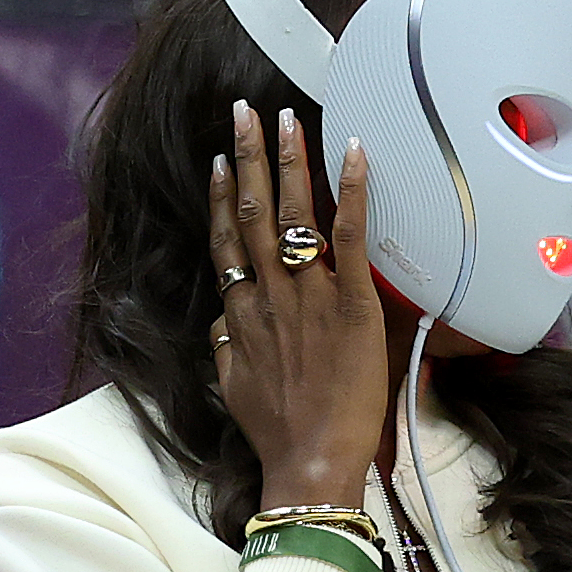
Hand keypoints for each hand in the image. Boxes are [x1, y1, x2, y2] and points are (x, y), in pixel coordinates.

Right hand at [214, 104, 391, 512]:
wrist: (310, 460)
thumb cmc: (279, 432)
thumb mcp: (233, 384)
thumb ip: (225, 346)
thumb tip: (219, 323)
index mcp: (243, 311)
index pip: (227, 239)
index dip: (221, 196)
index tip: (219, 160)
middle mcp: (270, 293)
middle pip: (252, 211)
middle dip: (249, 157)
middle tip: (245, 111)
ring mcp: (309, 295)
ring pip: (293, 214)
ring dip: (289, 161)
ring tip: (283, 119)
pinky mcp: (352, 305)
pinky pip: (349, 237)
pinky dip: (351, 192)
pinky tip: (352, 153)